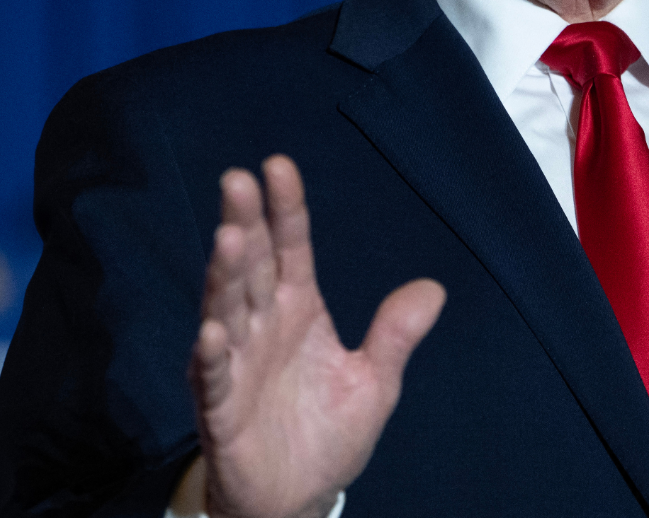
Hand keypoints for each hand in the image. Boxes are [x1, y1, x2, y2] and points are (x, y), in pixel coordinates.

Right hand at [188, 155, 445, 517]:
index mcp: (299, 311)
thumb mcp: (374, 383)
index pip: (291, 249)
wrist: (296, 499)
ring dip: (225, 277)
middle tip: (238, 180)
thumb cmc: (327, 434)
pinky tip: (216, 331)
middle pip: (253, 267)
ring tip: (228, 238)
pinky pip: (215, 377)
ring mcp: (237, 365)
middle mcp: (262, 328)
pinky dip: (214, 354)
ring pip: (227, 310)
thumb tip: (434, 288)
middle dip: (245, 224)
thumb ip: (395, 336)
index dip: (286, 210)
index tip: (279, 165)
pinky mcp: (221, 408)